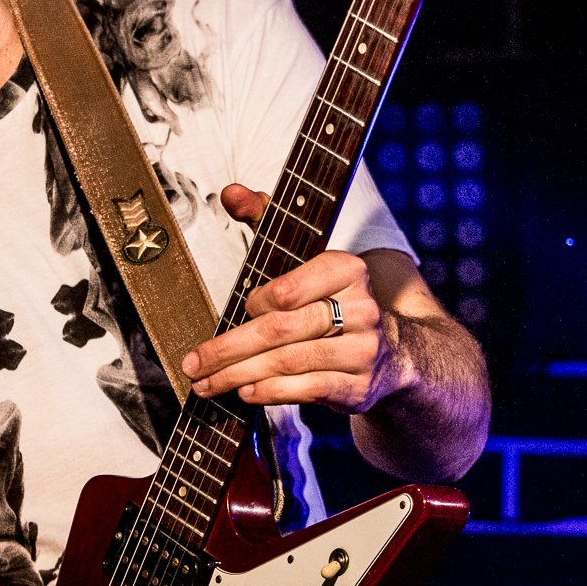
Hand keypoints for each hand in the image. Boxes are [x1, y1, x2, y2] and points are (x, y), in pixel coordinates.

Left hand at [181, 182, 404, 412]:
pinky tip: (245, 393)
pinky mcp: (359, 387)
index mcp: (346, 269)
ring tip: (207, 383)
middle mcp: (360, 309)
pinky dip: (271, 392)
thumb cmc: (331, 300)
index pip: (287, 290)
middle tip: (193, 363)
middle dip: (228, 349)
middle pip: (280, 330)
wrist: (393, 354)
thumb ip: (265, 217)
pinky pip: (307, 390)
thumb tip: (230, 192)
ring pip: (288, 363)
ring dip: (239, 375)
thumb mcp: (303, 254)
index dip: (254, 304)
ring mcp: (363, 350)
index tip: (239, 310)